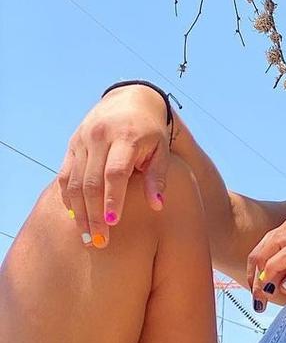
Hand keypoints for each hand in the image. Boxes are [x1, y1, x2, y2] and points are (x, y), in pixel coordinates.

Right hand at [58, 84, 170, 248]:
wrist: (131, 101)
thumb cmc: (153, 132)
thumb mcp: (162, 150)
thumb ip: (158, 177)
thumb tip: (157, 206)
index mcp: (125, 137)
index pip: (115, 173)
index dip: (112, 199)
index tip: (113, 224)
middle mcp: (99, 137)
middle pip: (91, 181)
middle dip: (94, 214)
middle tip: (100, 242)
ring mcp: (82, 140)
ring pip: (75, 181)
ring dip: (80, 212)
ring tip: (87, 237)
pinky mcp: (72, 145)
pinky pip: (66, 175)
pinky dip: (69, 197)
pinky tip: (76, 217)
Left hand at [247, 215, 285, 342]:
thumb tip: (272, 275)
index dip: (274, 243)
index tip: (263, 267)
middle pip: (285, 228)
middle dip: (263, 249)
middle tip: (254, 275)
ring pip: (283, 237)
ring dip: (265, 259)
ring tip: (262, 283)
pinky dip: (274, 268)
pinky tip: (275, 287)